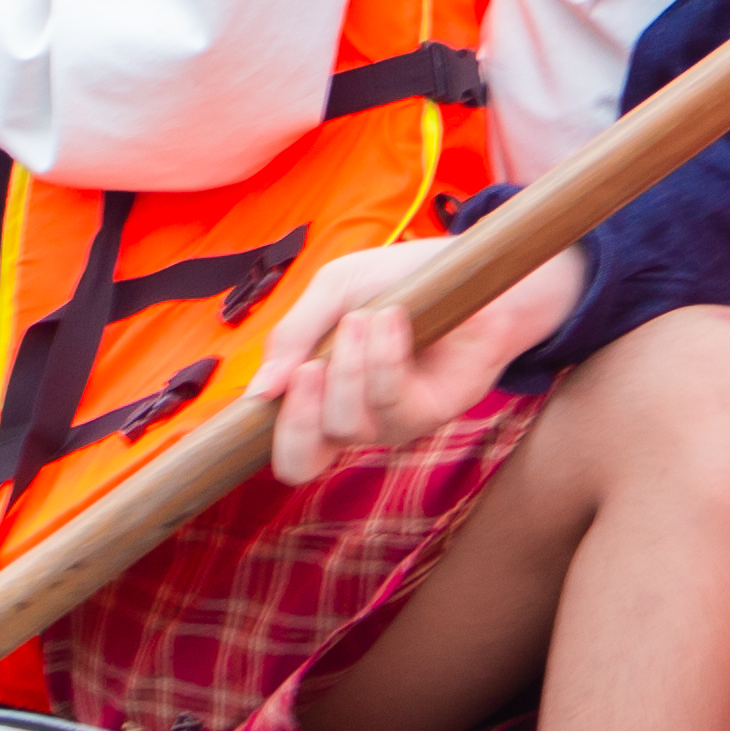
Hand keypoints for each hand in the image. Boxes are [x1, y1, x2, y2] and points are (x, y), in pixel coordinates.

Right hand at [243, 237, 584, 484]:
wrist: (470, 269)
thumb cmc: (400, 282)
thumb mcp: (333, 291)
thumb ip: (292, 336)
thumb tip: (259, 393)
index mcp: (322, 398)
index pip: (284, 449)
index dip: (263, 436)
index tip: (264, 393)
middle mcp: (353, 421)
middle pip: (300, 460)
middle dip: (297, 412)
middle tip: (307, 367)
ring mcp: (391, 422)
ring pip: (345, 424)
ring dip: (346, 367)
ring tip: (364, 319)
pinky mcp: (429, 412)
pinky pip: (391, 400)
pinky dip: (384, 356)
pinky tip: (392, 319)